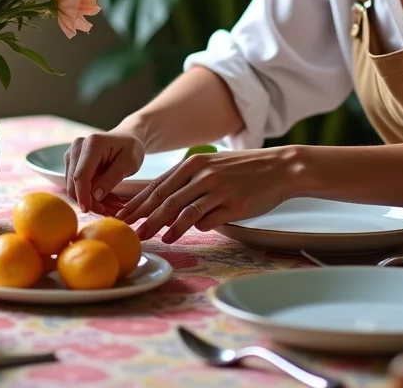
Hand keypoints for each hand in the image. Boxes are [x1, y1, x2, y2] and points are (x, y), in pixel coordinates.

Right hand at [64, 129, 144, 213]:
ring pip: (74, 186)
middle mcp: (77, 147)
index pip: (81, 174)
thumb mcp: (129, 163)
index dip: (83, 195)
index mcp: (92, 144)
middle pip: (74, 182)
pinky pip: (77, 185)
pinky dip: (91, 195)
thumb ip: (112, 178)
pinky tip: (107, 199)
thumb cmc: (131, 148)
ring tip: (113, 206)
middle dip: (89, 201)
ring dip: (92, 200)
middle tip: (110, 212)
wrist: (127, 138)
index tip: (88, 211)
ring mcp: (72, 155)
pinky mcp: (72, 163)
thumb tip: (95, 196)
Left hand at [116, 148, 298, 243]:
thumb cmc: (242, 170)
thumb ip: (187, 183)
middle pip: (165, 199)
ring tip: (151, 238)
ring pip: (183, 210)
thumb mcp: (211, 167)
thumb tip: (163, 207)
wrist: (279, 167)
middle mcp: (202, 174)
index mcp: (193, 164)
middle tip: (128, 231)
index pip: (158, 186)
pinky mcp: (233, 204)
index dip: (138, 202)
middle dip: (144, 217)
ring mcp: (218, 189)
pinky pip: (208, 219)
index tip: (122, 216)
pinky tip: (180, 236)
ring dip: (164, 227)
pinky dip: (192, 228)